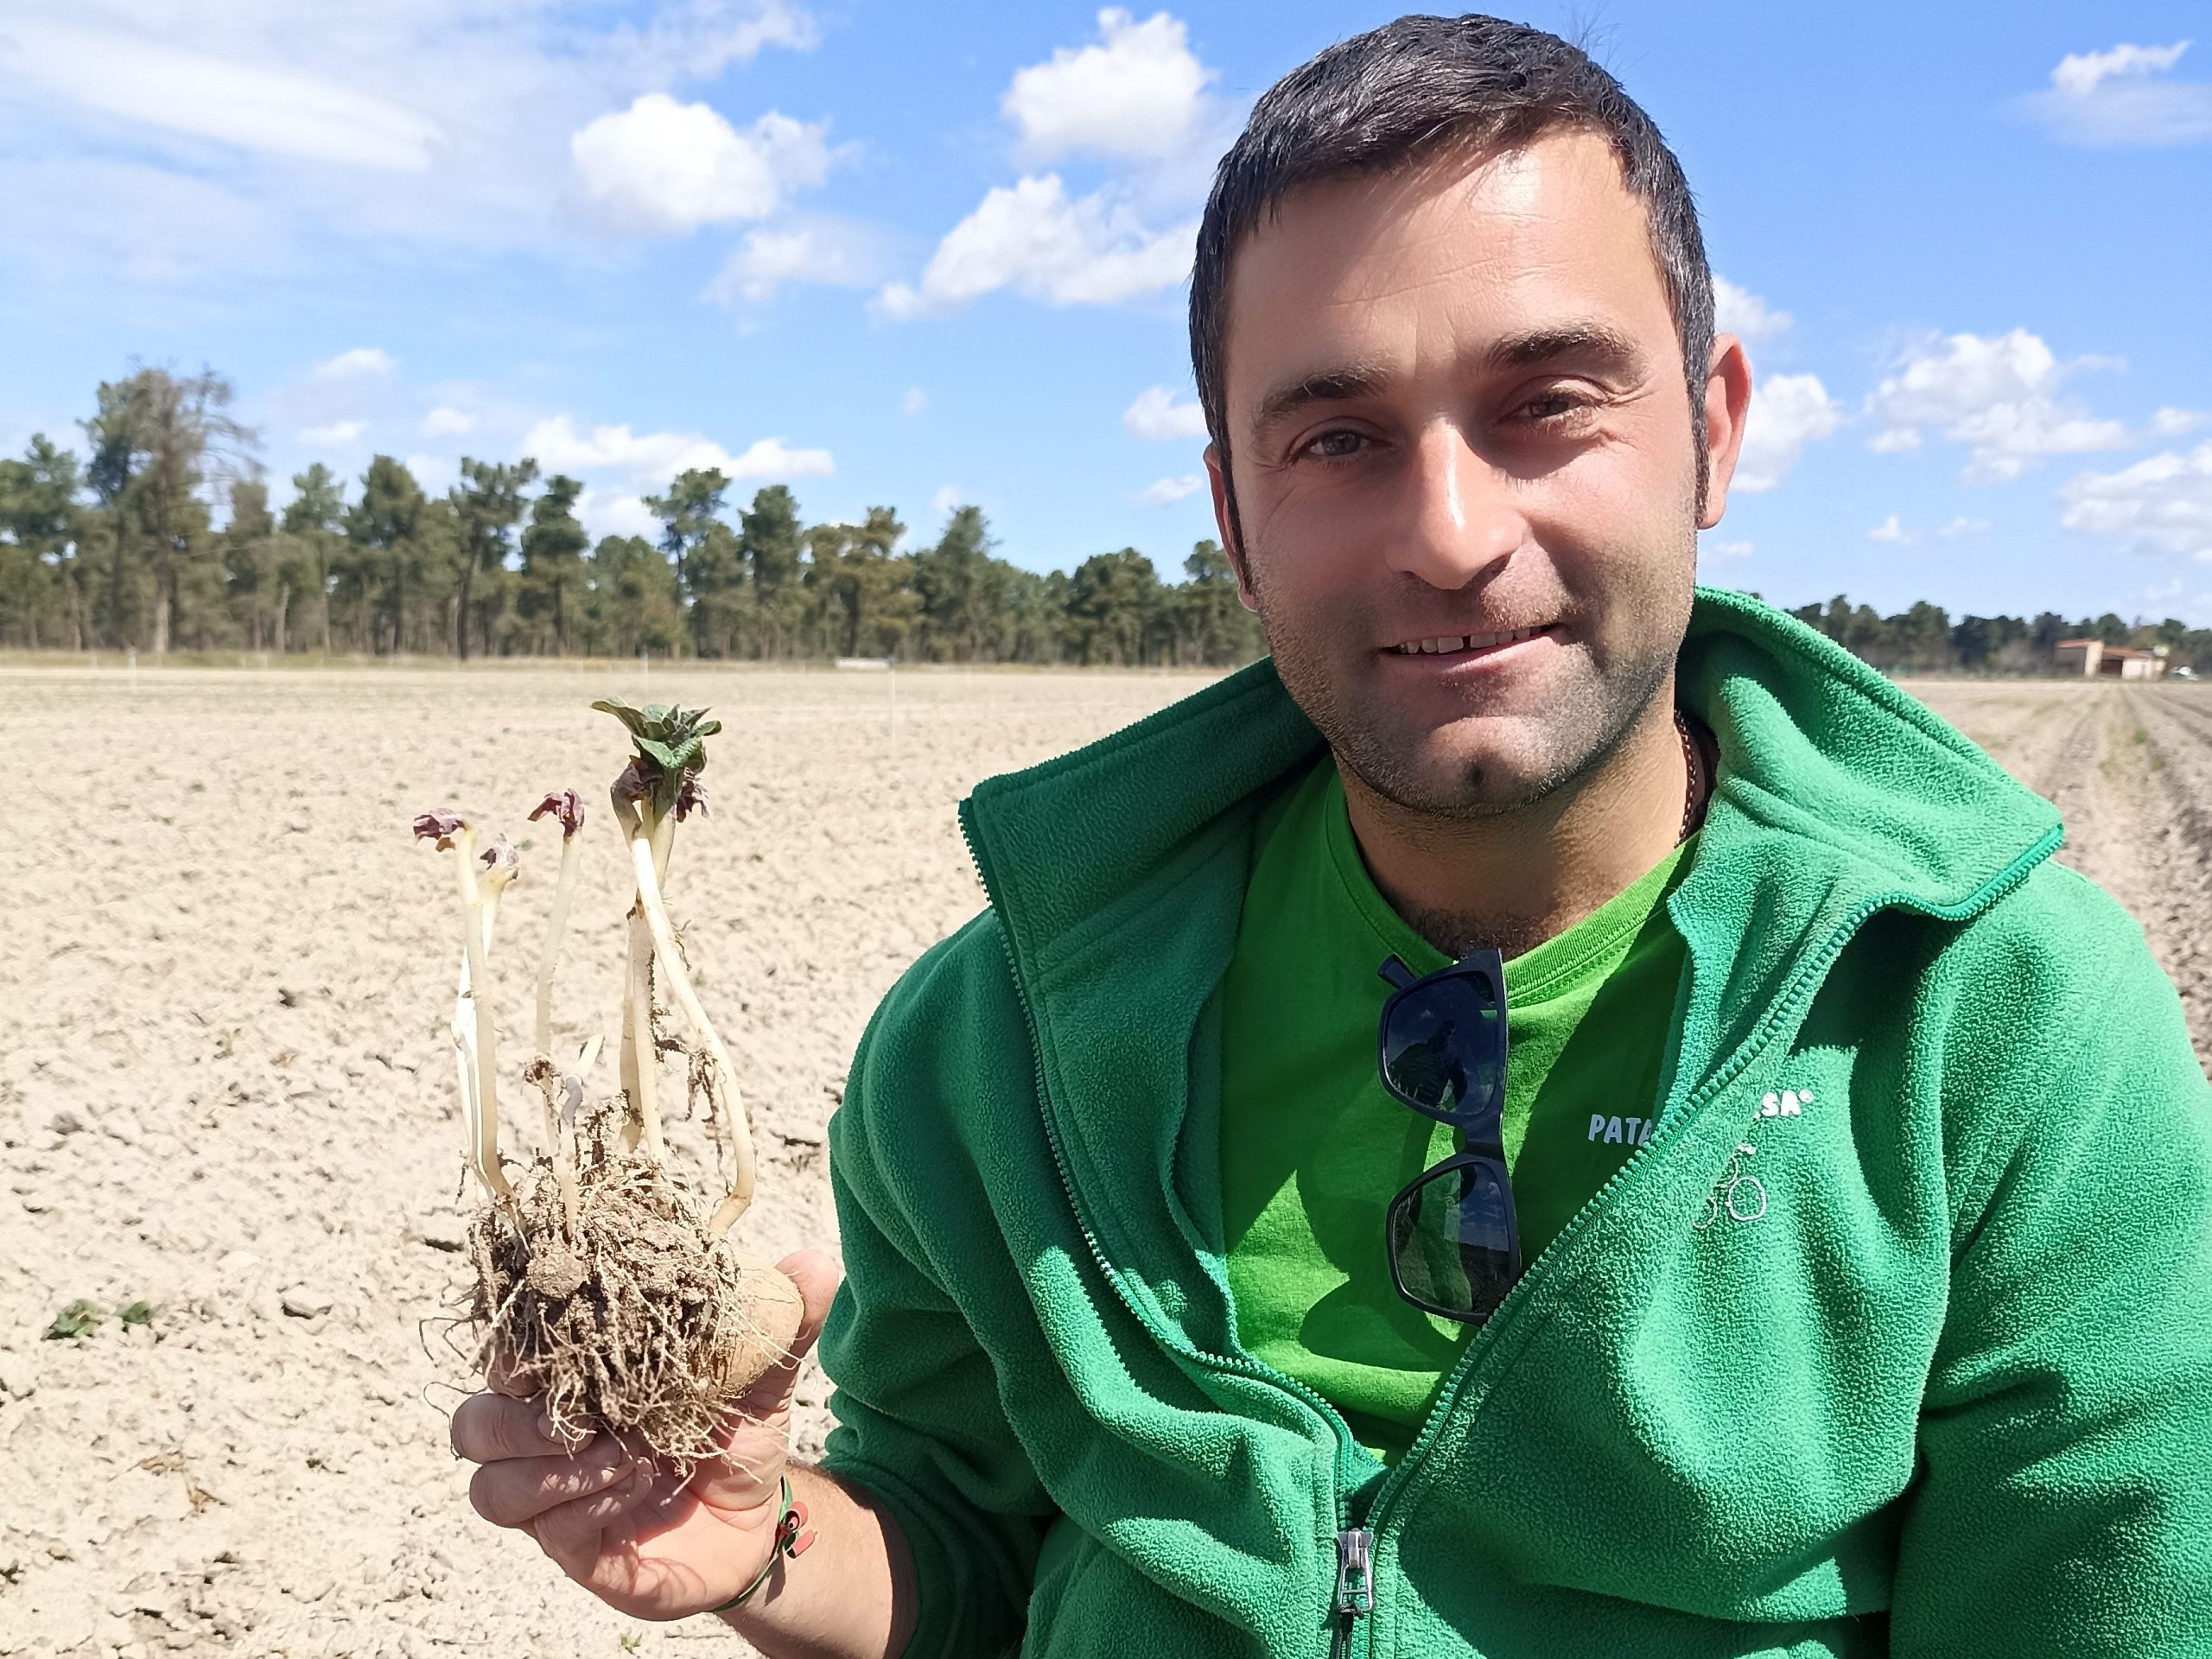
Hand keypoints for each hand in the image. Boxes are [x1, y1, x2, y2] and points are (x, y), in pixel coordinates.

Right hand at [450, 1250, 839, 1619]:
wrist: (760, 1517)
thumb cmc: (734, 1430)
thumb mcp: (760, 1372)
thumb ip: (781, 1318)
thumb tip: (816, 1262)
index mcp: (572, 1381)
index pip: (506, 1355)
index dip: (512, 1337)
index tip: (551, 1319)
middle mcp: (547, 1440)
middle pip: (472, 1425)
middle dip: (510, 1415)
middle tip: (576, 1410)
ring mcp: (554, 1500)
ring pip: (491, 1488)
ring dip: (548, 1467)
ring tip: (620, 1451)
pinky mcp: (577, 1550)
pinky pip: (551, 1531)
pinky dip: (589, 1503)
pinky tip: (638, 1480)